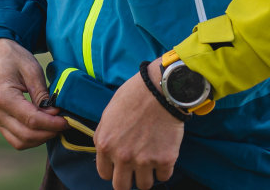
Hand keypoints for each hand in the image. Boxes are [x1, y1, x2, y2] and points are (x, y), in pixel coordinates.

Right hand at [0, 37, 66, 148]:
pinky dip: (31, 137)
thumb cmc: (14, 58)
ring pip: (20, 142)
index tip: (66, 121)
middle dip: (48, 133)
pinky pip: (15, 138)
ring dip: (40, 138)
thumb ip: (42, 94)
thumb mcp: (32, 69)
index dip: (51, 123)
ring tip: (54, 126)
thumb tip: (54, 114)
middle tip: (63, 124)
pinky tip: (43, 127)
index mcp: (2, 96)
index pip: (31, 119)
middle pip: (26, 135)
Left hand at [93, 60, 184, 189]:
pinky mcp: (165, 159)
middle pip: (121, 187)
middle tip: (135, 170)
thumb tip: (104, 152)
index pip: (104, 174)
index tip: (120, 165)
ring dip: (147, 175)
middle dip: (128, 180)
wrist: (160, 89)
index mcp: (105, 145)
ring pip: (144, 185)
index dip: (113, 170)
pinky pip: (164, 177)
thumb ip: (104, 136)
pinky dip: (164, 169)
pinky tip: (163, 154)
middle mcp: (122, 157)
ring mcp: (144, 160)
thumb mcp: (108, 114)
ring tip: (150, 161)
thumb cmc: (133, 96)